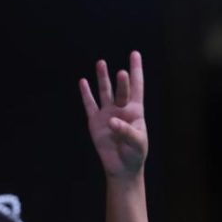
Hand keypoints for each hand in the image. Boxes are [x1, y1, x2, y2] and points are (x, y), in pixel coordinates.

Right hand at [80, 51, 147, 179]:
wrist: (122, 167)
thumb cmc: (135, 154)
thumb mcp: (138, 144)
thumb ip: (127, 131)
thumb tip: (112, 121)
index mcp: (135, 111)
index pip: (137, 87)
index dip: (136, 71)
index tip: (135, 54)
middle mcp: (121, 108)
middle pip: (121, 91)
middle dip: (122, 82)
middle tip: (122, 74)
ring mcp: (107, 113)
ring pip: (104, 92)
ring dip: (102, 78)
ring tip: (101, 63)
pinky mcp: (95, 122)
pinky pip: (90, 105)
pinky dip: (86, 94)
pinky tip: (83, 82)